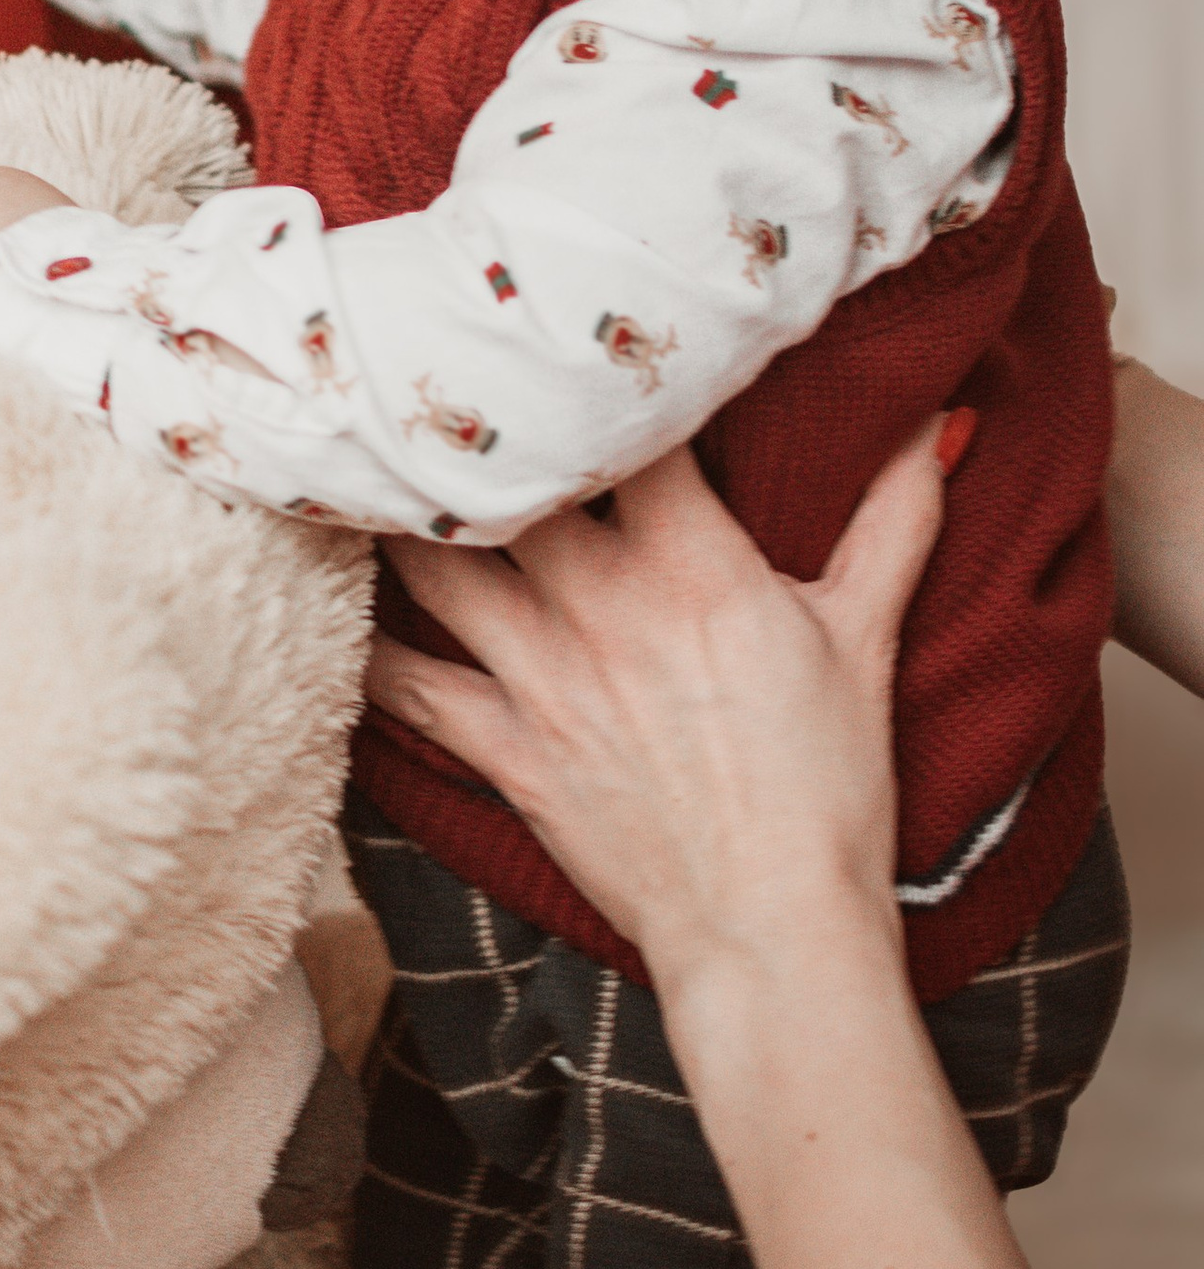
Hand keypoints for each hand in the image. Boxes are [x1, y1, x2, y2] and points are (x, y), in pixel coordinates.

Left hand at [365, 423, 959, 1007]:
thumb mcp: (865, 639)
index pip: (627, 431)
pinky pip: (402, 687)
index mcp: (690, 566)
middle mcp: (599, 606)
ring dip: (403, 523)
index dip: (599, 373)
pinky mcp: (503, 750)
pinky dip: (366, 645)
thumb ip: (893, 520)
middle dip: (473, 436)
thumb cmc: (827, 788)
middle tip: (436, 387)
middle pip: (502, 486)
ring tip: (375, 474)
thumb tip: (935, 423)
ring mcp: (539, 679)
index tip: (572, 339)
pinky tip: (332, 610)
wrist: (772, 929)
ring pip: (432, 570)